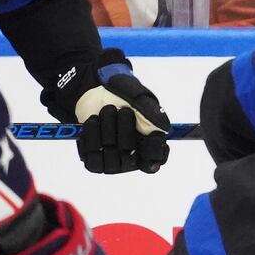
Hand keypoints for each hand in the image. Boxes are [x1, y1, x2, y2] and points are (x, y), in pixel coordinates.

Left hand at [71, 49, 170, 173]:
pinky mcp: (94, 161)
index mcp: (149, 145)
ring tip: (103, 113)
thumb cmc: (123, 95)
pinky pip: (92, 160)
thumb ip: (153, 113)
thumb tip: (163, 128)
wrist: (96, 93)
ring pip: (110, 161)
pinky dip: (90, 138)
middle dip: (123, 131)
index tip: (150, 136)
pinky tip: (92, 122)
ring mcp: (113, 162)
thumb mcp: (140, 98)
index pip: (155, 161)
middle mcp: (133, 157)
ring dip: (105, 132)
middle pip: (129, 158)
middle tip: (121, 110)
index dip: (153, 152)